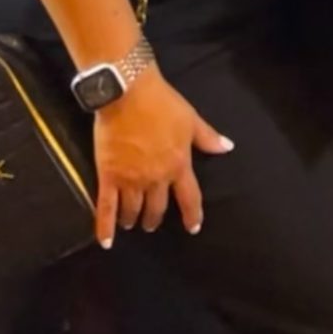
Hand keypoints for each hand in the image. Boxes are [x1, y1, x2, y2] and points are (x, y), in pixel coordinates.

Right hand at [91, 73, 232, 247]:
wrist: (128, 92)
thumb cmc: (162, 102)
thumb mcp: (191, 119)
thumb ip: (208, 137)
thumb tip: (227, 148)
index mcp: (178, 164)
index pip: (190, 198)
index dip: (192, 215)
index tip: (193, 227)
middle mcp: (156, 178)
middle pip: (157, 208)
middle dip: (155, 219)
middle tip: (152, 223)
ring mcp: (131, 179)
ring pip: (133, 210)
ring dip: (134, 220)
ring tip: (132, 223)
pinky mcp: (109, 176)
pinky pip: (106, 207)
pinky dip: (105, 227)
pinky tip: (107, 241)